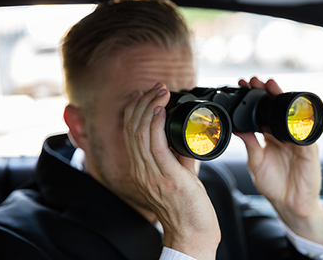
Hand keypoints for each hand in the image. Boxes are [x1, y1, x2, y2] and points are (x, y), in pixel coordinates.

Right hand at [123, 82, 219, 258]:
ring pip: (140, 133)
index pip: (130, 133)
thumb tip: (187, 134)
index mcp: (141, 169)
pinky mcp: (165, 178)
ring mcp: (151, 175)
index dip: (134, 110)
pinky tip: (160, 110)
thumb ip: (179, 154)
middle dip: (143, 103)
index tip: (145, 94)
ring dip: (150, 107)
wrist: (192, 234)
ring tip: (160, 91)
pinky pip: (154, 146)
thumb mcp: (180, 174)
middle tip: (156, 87)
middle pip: (132, 128)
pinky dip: (155, 124)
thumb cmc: (187, 206)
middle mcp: (140, 171)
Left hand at [235, 77, 322, 245]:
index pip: (262, 112)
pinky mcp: (309, 149)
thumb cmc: (273, 184)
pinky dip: (299, 122)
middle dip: (266, 92)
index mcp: (270, 136)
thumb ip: (250, 144)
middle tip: (254, 80)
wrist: (289, 204)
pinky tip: (292, 111)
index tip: (243, 85)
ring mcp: (297, 140)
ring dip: (282, 99)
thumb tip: (238, 128)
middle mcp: (284, 134)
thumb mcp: (256, 162)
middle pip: (276, 108)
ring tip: (271, 86)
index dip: (254, 99)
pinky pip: (305, 133)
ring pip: (291, 114)